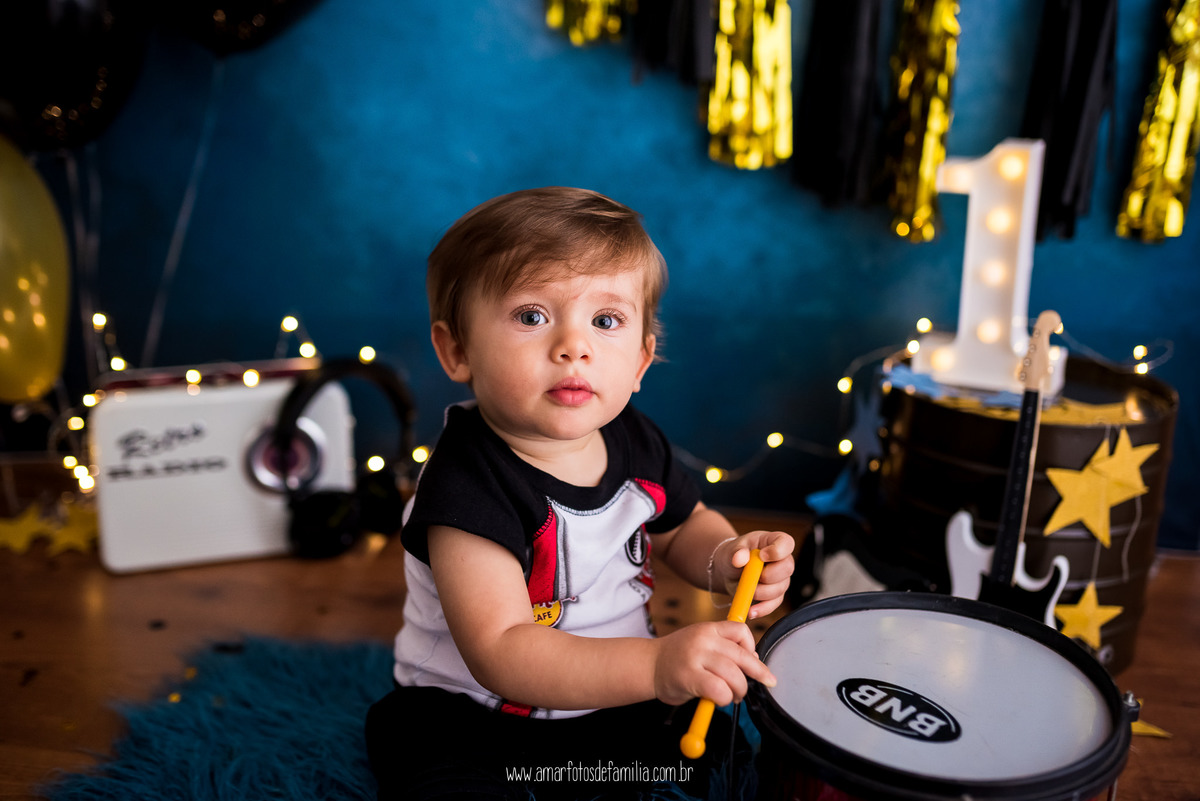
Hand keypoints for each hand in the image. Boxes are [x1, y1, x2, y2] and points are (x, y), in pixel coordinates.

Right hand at [652, 620, 775, 706]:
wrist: (648, 666)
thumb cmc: (677, 658)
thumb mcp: (701, 643)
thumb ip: (723, 648)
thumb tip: (753, 659)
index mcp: (707, 629)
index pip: (740, 630)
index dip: (752, 646)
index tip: (752, 660)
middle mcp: (703, 639)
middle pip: (742, 656)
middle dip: (758, 673)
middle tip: (766, 682)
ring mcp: (696, 657)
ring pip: (734, 675)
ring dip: (739, 690)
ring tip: (733, 695)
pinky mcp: (690, 677)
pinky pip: (720, 690)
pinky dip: (724, 698)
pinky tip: (718, 699)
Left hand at [714, 531, 794, 618]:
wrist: (728, 571)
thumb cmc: (735, 554)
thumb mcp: (732, 549)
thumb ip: (736, 551)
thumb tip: (739, 558)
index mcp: (774, 542)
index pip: (786, 543)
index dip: (777, 551)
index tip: (761, 556)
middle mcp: (782, 560)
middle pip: (787, 568)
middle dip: (768, 575)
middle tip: (751, 576)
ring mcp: (781, 579)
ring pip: (780, 589)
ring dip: (761, 592)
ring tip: (745, 589)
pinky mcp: (775, 596)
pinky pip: (774, 604)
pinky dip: (762, 609)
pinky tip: (751, 610)